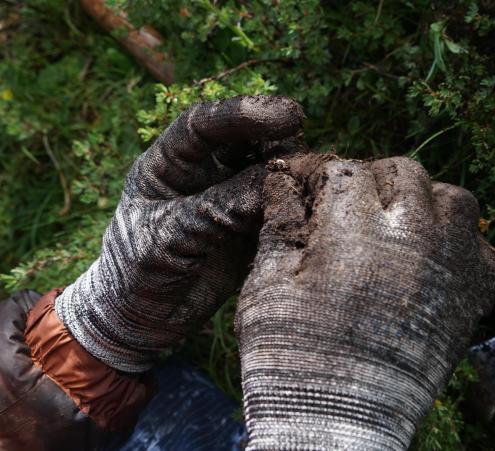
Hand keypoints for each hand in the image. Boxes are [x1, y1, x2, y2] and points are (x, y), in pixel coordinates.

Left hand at [55, 96, 304, 372]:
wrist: (144, 320)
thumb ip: (216, 208)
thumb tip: (273, 179)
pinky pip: (280, 205)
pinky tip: (310, 212)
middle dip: (278, 144)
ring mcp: (230, 198)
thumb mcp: (167, 239)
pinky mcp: (251, 226)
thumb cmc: (138, 274)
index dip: (244, 113)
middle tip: (302, 163)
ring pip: (271, 169)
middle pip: (248, 140)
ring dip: (292, 174)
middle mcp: (204, 173)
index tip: (288, 116)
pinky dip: (296, 205)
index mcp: (170, 164)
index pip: (205, 124)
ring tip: (307, 192)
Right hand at [236, 155, 494, 449]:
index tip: (311, 193)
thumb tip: (282, 179)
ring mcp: (450, 264)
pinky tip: (431, 259)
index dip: (323, 177)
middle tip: (351, 207)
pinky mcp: (471, 297)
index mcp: (354, 228)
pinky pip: (481, 247)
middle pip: (403, 172)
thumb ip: (281, 223)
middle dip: (373, 181)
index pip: (345, 171)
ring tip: (398, 225)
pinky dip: (460, 243)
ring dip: (425, 202)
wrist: (340, 424)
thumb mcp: (267, 286)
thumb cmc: (292, 357)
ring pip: (453, 199)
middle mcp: (412, 235)